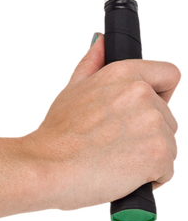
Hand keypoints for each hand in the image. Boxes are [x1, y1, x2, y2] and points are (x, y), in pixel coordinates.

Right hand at [21, 33, 181, 214]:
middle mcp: (143, 94)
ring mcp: (154, 124)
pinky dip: (152, 178)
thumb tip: (103, 42)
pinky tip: (125, 175)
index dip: (162, 92)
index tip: (147, 107)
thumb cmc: (58, 133)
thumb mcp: (72, 87)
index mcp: (123, 73)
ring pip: (170, 145)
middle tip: (116, 142)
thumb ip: (93, 62)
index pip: (170, 73)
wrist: (50, 168)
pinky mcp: (160, 154)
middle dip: (150, 132)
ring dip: (150, 156)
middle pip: (169, 117)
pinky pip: (168, 170)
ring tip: (117, 159)